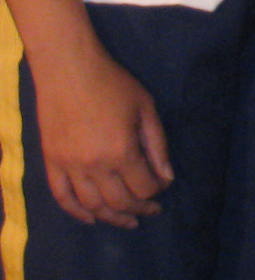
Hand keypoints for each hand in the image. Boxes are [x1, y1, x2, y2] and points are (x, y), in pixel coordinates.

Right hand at [33, 44, 171, 226]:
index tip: (164, 185)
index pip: (143, 186)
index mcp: (121, 151)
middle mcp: (94, 166)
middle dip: (139, 208)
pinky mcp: (51, 164)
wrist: (69, 71)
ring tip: (127, 220)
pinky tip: (92, 218)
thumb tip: (167, 176)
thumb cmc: (113, 84)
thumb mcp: (146, 109)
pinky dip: (76, 212)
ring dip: (111, 217)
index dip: (158, 189)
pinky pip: (62, 197)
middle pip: (119, 202)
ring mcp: (69, 167)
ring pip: (92, 206)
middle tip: (151, 210)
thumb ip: (157, 145)